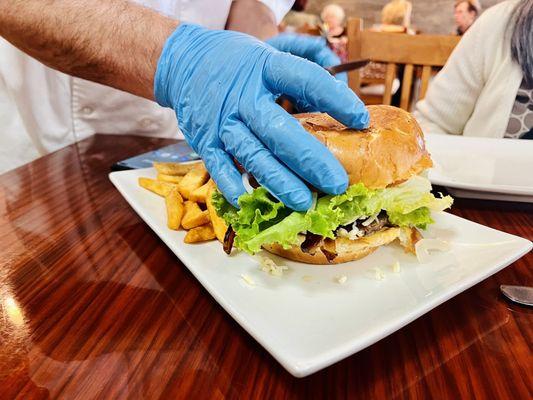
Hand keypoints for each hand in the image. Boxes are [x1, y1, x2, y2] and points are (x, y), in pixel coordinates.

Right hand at [155, 24, 367, 210]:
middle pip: (279, 130)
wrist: (183, 63)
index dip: (334, 99)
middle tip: (337, 183)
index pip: (305, 79)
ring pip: (252, 155)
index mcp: (265, 68)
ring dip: (279, 181)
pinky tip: (251, 201)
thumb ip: (304, 67)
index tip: (361, 118)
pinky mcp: (204, 141)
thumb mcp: (269, 52)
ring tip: (304, 202)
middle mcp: (243, 97)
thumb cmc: (238, 63)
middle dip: (310, 160)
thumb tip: (344, 79)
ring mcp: (222, 122)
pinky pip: (219, 167)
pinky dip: (234, 186)